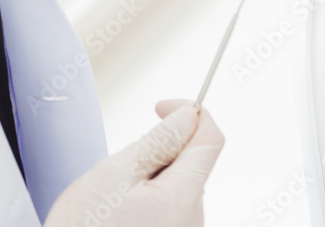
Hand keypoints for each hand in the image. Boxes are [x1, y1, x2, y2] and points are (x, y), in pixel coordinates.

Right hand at [44, 99, 224, 226]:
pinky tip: (119, 212)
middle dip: (162, 149)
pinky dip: (147, 197)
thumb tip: (186, 116)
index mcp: (184, 197)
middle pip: (193, 161)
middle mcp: (194, 217)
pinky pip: (169, 204)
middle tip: (122, 166)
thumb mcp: (114, 176)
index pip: (210, 138)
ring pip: (178, 182)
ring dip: (151, 175)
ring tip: (114, 197)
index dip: (189, 113)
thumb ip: (157, 142)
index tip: (162, 108)